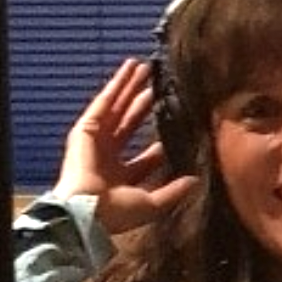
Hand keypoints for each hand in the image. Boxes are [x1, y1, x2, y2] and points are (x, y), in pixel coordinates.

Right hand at [52, 58, 194, 235]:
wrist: (88, 211)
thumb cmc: (117, 213)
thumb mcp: (152, 203)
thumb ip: (174, 191)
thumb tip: (196, 181)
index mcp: (119, 179)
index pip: (144, 159)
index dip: (158, 146)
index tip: (173, 132)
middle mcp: (106, 159)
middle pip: (128, 125)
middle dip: (142, 104)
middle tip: (157, 85)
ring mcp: (94, 142)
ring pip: (116, 108)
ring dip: (129, 87)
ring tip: (143, 68)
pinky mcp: (85, 130)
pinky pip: (103, 103)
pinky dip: (115, 86)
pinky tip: (128, 70)